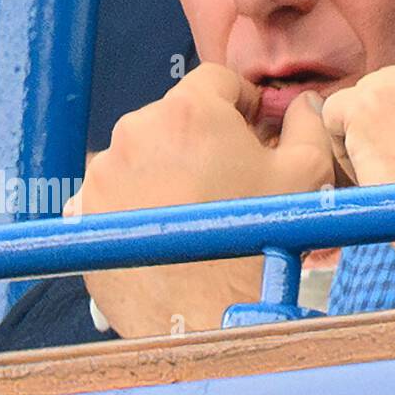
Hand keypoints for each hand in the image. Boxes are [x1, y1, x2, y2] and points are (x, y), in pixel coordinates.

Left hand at [66, 64, 335, 337]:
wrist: (209, 315)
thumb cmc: (258, 239)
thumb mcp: (307, 172)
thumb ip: (308, 124)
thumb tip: (305, 105)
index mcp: (189, 112)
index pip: (216, 79)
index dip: (244, 101)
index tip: (256, 128)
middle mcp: (136, 132)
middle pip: (178, 115)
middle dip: (206, 136)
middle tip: (234, 173)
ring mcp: (104, 173)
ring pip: (147, 151)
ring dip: (172, 165)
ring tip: (203, 204)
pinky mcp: (87, 211)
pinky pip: (122, 188)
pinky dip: (146, 198)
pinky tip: (177, 225)